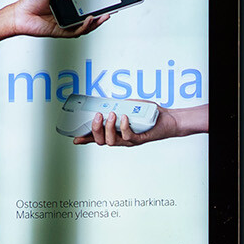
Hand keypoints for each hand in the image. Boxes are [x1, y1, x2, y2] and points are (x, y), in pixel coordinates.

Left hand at [0, 0, 105, 41]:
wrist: (19, 14)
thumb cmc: (30, 3)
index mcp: (65, 8)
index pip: (84, 8)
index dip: (95, 5)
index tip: (104, 1)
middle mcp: (66, 18)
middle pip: (88, 19)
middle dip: (101, 15)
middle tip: (110, 10)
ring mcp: (65, 26)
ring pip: (85, 27)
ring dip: (96, 22)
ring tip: (103, 15)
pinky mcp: (61, 33)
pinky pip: (77, 32)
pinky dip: (85, 26)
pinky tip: (89, 19)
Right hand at [72, 105, 209, 146]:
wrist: (168, 118)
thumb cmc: (149, 113)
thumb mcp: (129, 107)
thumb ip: (117, 106)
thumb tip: (105, 102)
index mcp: (116, 133)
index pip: (98, 137)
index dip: (85, 139)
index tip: (75, 139)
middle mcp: (121, 139)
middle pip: (101, 141)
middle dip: (95, 129)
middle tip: (97, 116)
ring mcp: (130, 140)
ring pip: (112, 141)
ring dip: (108, 127)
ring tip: (111, 114)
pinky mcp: (141, 138)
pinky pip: (128, 136)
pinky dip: (124, 126)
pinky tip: (124, 117)